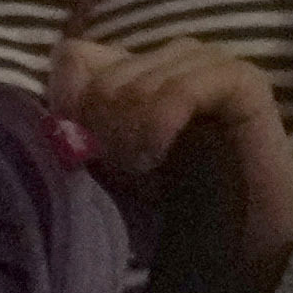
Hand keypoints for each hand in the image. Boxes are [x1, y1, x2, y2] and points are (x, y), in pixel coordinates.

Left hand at [51, 37, 292, 276]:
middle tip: (125, 170)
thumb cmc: (170, 201)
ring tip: (146, 170)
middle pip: (101, 77)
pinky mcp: (239, 78)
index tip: (86, 150)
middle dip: (103, 132)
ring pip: (134, 84)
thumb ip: (79, 125)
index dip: (70, 104)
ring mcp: (205, 61)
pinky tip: (161, 157)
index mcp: (135, 67)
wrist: (239, 236)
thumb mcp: (107, 163)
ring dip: (131, 137)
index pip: (74, 57)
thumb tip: (53, 110)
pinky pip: (178, 91)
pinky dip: (159, 128)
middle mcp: (168, 56)